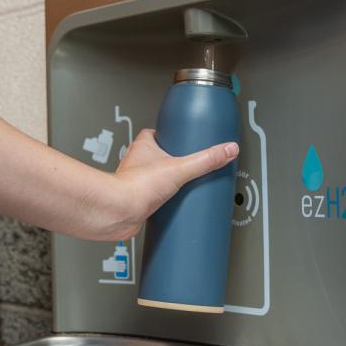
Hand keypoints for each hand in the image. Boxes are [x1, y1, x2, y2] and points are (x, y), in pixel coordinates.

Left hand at [91, 129, 238, 240]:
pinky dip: (163, 199)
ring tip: (185, 185)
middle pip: (159, 155)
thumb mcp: (181, 168)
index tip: (184, 137)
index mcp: (144, 146)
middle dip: (174, 161)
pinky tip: (173, 204)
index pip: (158, 133)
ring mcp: (137, 181)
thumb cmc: (135, 186)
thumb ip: (206, 159)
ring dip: (168, 181)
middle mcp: (138, 162)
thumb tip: (227, 149)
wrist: (118, 213)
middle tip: (189, 164)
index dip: (170, 135)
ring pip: (155, 176)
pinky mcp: (138, 200)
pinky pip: (153, 196)